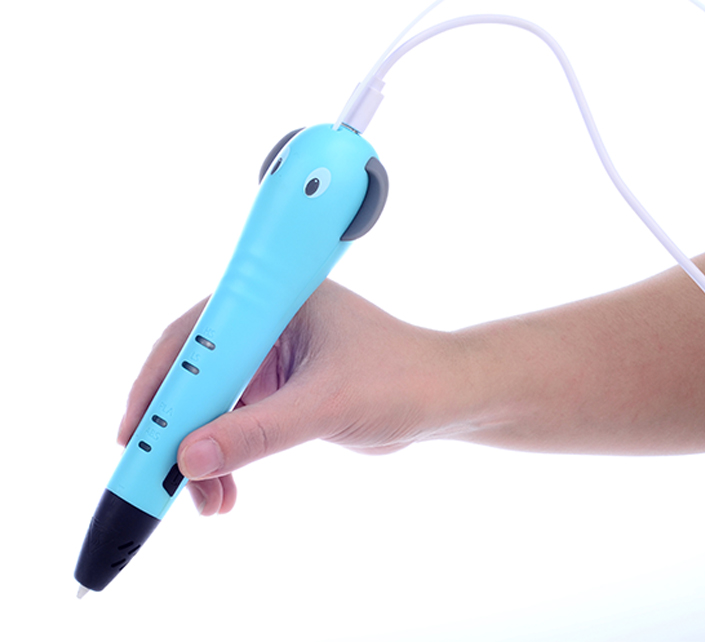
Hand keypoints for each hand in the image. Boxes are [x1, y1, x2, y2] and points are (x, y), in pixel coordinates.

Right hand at [117, 280, 461, 514]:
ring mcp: (272, 360)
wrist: (443, 400)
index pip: (198, 335)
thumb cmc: (401, 379)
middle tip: (161, 479)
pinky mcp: (280, 391)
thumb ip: (259, 432)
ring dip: (202, 454)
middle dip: (180, 430)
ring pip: (214, 406)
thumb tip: (191, 458)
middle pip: (198, 375)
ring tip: (208, 502)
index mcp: (275, 302)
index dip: (161, 382)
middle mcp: (267, 325)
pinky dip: (226, 457)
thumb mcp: (326, 406)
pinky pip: (236, 423)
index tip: (137, 430)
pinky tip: (225, 491)